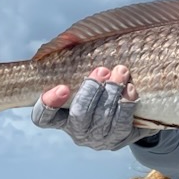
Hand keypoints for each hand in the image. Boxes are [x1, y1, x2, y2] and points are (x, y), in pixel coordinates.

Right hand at [31, 65, 157, 149]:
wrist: (135, 104)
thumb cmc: (100, 80)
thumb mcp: (85, 69)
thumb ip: (74, 57)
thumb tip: (69, 40)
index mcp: (60, 115)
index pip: (43, 117)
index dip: (49, 104)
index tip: (63, 87)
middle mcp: (77, 129)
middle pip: (79, 115)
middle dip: (91, 91)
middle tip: (101, 70)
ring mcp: (98, 137)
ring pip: (103, 118)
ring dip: (112, 92)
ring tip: (121, 71)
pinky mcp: (120, 138)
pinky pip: (122, 123)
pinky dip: (126, 104)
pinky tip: (130, 89)